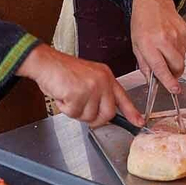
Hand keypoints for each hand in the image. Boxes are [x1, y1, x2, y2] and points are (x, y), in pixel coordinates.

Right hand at [18, 45, 141, 126]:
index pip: (123, 97)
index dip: (131, 112)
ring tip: (69, 95)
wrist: (46, 62)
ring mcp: (91, 87)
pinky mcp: (79, 93)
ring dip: (75, 111)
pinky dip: (65, 108)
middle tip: (81, 109)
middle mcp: (102, 81)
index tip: (139, 122)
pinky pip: (74, 113)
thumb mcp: (88, 78)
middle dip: (94, 118)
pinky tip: (62, 95)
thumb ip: (99, 93)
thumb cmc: (63, 71)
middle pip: (107, 114)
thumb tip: (104, 113)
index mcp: (106, 76)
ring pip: (89, 116)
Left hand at [129, 0, 185, 94]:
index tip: (175, 90)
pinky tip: (171, 41)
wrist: (153, 1)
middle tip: (168, 72)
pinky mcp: (185, 31)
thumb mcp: (136, 44)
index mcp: (148, 43)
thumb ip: (144, 64)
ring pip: (182, 59)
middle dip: (175, 74)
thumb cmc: (142, 22)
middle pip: (177, 66)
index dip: (168, 81)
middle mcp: (164, 39)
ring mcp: (177, 34)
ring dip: (175, 60)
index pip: (160, 67)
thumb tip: (153, 81)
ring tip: (165, 49)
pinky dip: (179, 50)